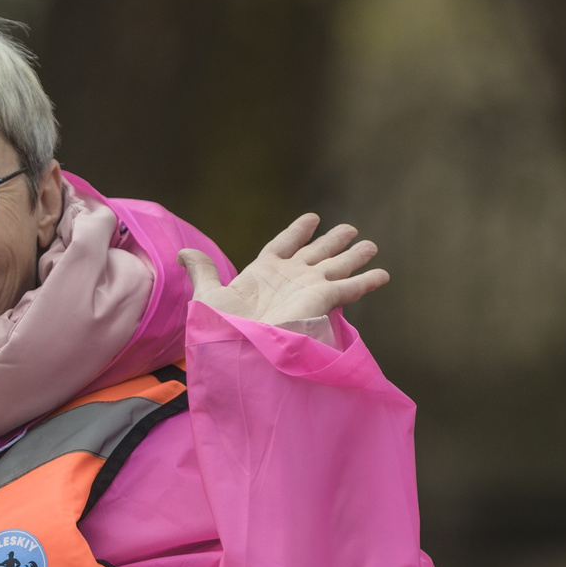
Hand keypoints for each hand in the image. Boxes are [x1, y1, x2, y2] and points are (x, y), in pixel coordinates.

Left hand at [181, 214, 386, 328]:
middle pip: (316, 254)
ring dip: (353, 256)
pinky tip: (383, 274)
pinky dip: (366, 280)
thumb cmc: (221, 326)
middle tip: (349, 229)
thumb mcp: (207, 295)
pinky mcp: (322, 300)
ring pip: (336, 266)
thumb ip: (202, 271)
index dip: (297, 232)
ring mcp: (308, 288)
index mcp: (263, 272)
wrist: (240, 348)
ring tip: (370, 244)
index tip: (312, 218)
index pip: (284, 245)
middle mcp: (289, 278)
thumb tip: (182, 252)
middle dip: (332, 242)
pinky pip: (349, 287)